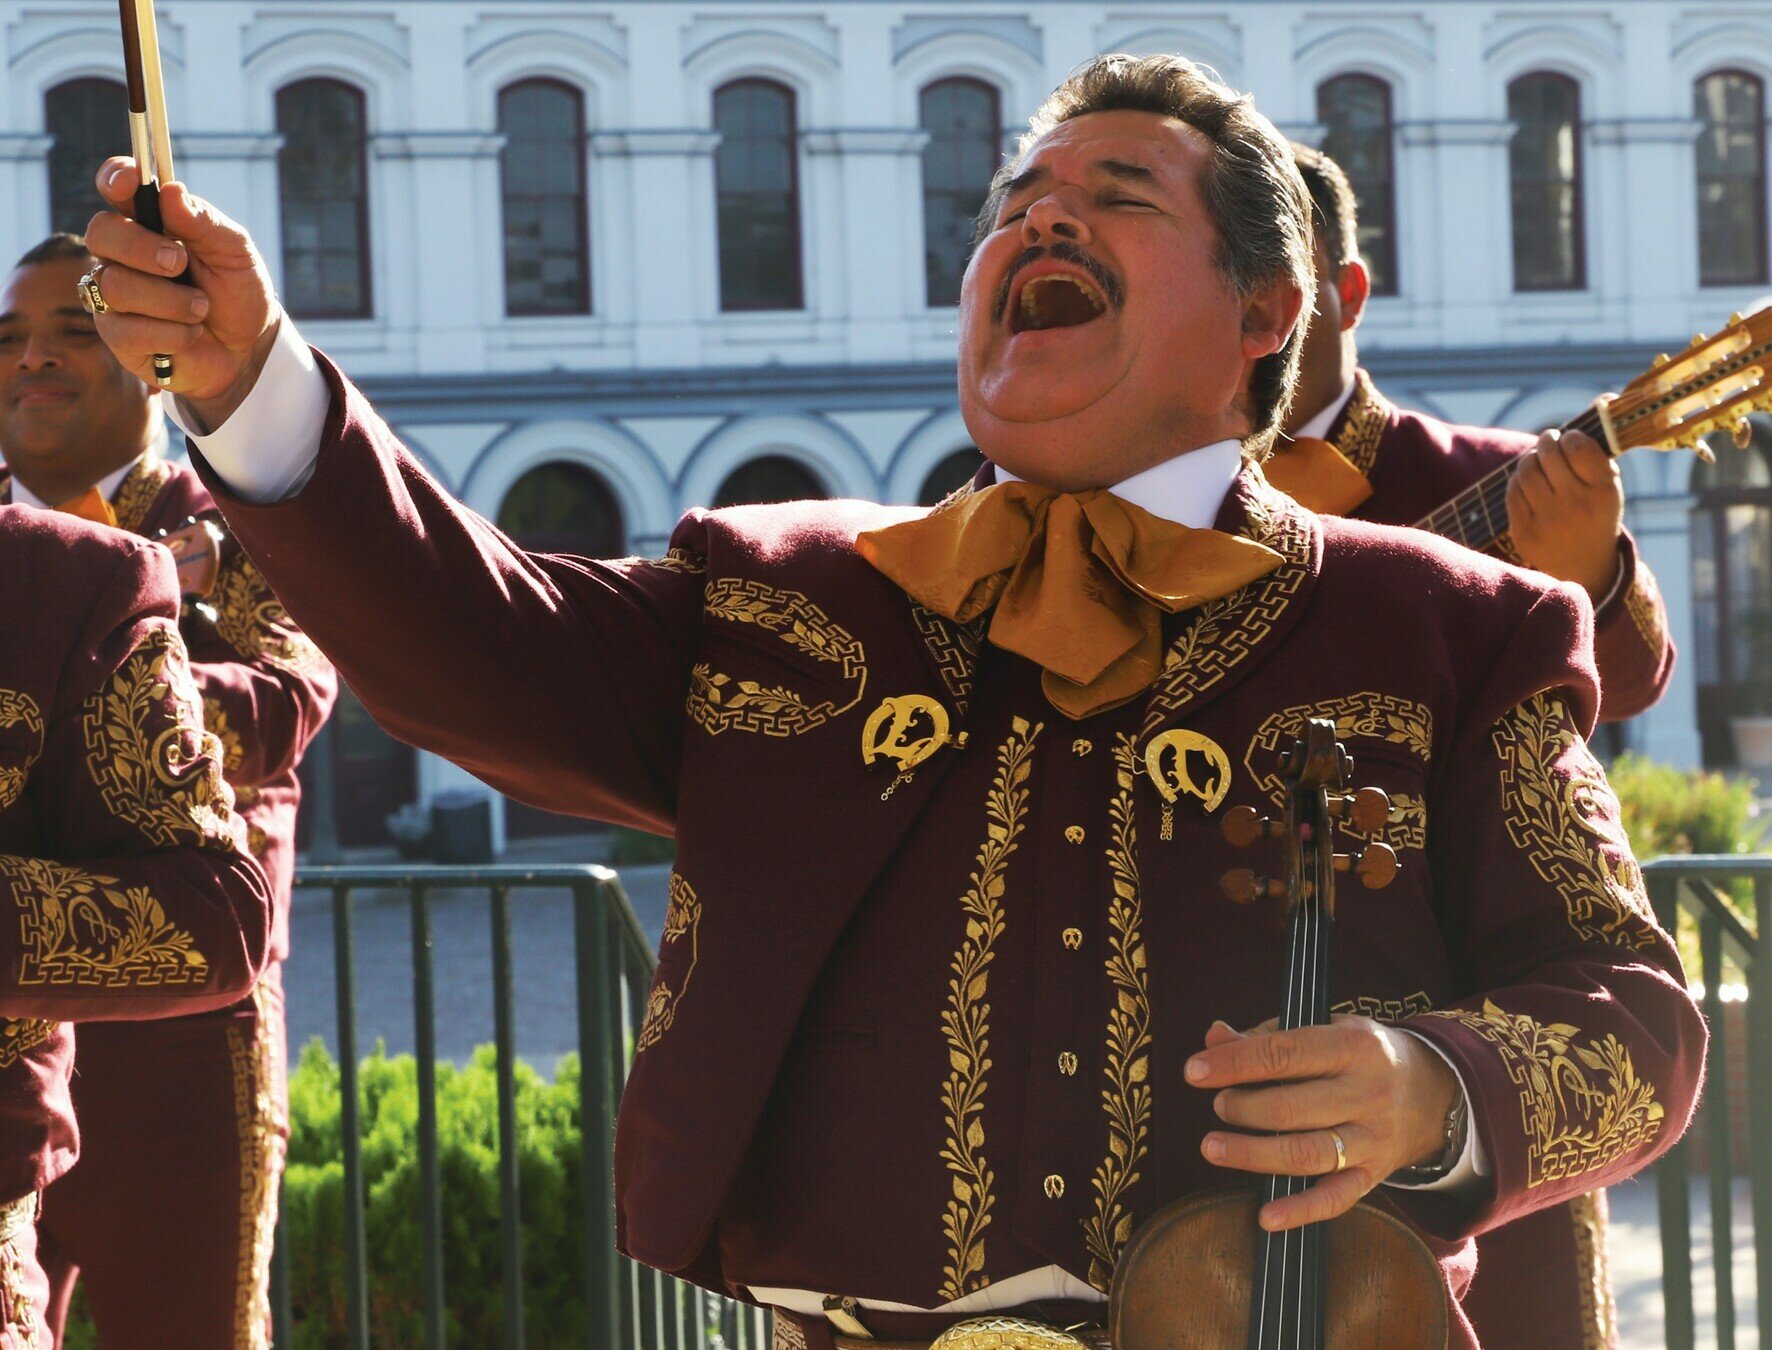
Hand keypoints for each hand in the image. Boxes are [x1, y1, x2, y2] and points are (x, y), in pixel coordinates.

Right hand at [85, 158, 280, 430]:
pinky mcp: (118, 336)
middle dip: (140, 246)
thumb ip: (205, 222)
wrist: (249, 348)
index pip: (116, 187)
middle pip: (101, 232)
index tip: (128, 182)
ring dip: (171, 301)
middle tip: (179, 263)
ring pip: (114, 285)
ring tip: (201, 309)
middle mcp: (122, 253)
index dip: (114, 178)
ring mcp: (114, 294)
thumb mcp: (235, 253)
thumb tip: (172, 191)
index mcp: (150, 221)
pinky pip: (127, 330)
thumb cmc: (237, 292)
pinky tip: (191, 335)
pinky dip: (173, 334)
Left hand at [1186, 1015, 1458, 1231]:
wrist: (1433, 1090)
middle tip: (1219, 1105)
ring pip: (1306, 1154)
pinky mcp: (1374, 1175)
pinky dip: (1299, 1211)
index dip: (1234, 1064)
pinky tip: (1264, 1216)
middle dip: (1242, 1108)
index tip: (1194, 1071)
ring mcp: (1372, 1138)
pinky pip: (1335, 1199)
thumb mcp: (1325, 1030)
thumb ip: (1268, 1036)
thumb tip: (1214, 1037)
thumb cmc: (1360, 1055)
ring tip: (1213, 1146)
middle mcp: (1367, 1093)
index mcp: (1352, 1045)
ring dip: (1252, 1154)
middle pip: (1290, 1108)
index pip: (1283, 1053)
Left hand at [1505, 429, 1624, 602]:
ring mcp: (1547, 521)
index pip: (1579, 446)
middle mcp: (1575, 506)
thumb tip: (1604, 397)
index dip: (1570, 437)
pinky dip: (1518, 482)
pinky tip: (1528, 483)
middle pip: (1548, 454)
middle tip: (1549, 439)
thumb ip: (1600, 451)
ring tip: (1538, 459)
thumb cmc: (1597, 515)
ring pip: (1526, 470)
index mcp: (1603, 492)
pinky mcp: (1524, 532)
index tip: (1570, 438)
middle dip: (1546, 441)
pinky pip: (1512, 492)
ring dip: (1530, 459)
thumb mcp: (1609, 487)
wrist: (1584, 568)